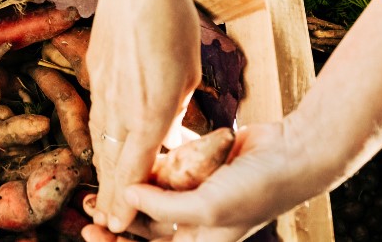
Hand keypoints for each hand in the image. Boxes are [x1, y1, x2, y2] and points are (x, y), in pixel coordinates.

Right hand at [86, 0, 201, 237]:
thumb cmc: (173, 23)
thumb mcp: (189, 74)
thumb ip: (175, 109)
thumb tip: (167, 129)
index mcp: (150, 113)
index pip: (135, 171)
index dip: (127, 203)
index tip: (120, 225)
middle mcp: (120, 107)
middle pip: (111, 164)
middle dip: (109, 196)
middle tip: (106, 222)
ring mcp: (102, 89)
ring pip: (99, 141)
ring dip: (102, 169)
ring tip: (102, 193)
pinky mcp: (95, 71)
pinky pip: (96, 113)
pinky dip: (99, 136)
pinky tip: (101, 144)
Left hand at [106, 122, 317, 241]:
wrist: (294, 153)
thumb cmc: (257, 189)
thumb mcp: (208, 208)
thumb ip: (164, 208)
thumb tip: (127, 197)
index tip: (90, 231)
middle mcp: (198, 221)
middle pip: (147, 224)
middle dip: (119, 215)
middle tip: (87, 202)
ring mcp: (200, 191)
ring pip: (155, 192)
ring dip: (131, 184)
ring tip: (104, 175)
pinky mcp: (203, 165)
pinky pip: (172, 163)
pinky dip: (157, 159)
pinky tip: (136, 149)